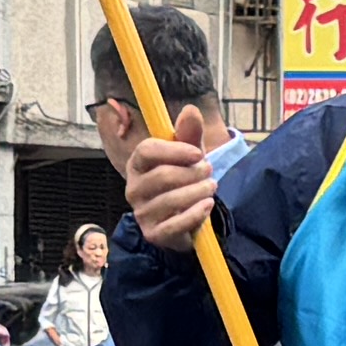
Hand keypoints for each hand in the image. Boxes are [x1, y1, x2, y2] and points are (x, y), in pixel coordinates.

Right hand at [118, 102, 225, 253]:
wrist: (186, 219)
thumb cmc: (184, 181)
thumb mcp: (190, 155)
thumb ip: (190, 134)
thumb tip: (191, 110)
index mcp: (137, 164)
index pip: (146, 151)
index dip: (174, 150)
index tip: (197, 153)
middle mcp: (134, 188)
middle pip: (162, 176)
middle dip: (193, 173)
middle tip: (209, 171)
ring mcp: (141, 213)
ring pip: (171, 200)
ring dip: (198, 191)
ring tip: (211, 187)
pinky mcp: (153, 234)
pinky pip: (175, 225)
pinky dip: (196, 214)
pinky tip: (207, 205)